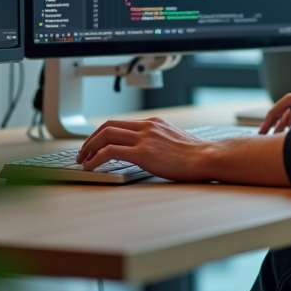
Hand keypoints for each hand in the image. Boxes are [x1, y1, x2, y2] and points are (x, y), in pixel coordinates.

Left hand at [77, 117, 209, 180]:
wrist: (207, 157)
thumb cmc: (196, 155)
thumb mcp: (174, 141)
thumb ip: (158, 142)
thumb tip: (148, 152)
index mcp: (153, 123)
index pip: (119, 123)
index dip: (102, 133)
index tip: (95, 144)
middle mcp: (146, 127)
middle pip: (107, 126)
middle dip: (90, 139)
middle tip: (83, 152)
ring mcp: (144, 138)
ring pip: (105, 136)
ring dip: (89, 148)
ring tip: (83, 161)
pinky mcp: (142, 153)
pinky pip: (110, 152)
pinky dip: (95, 159)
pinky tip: (90, 167)